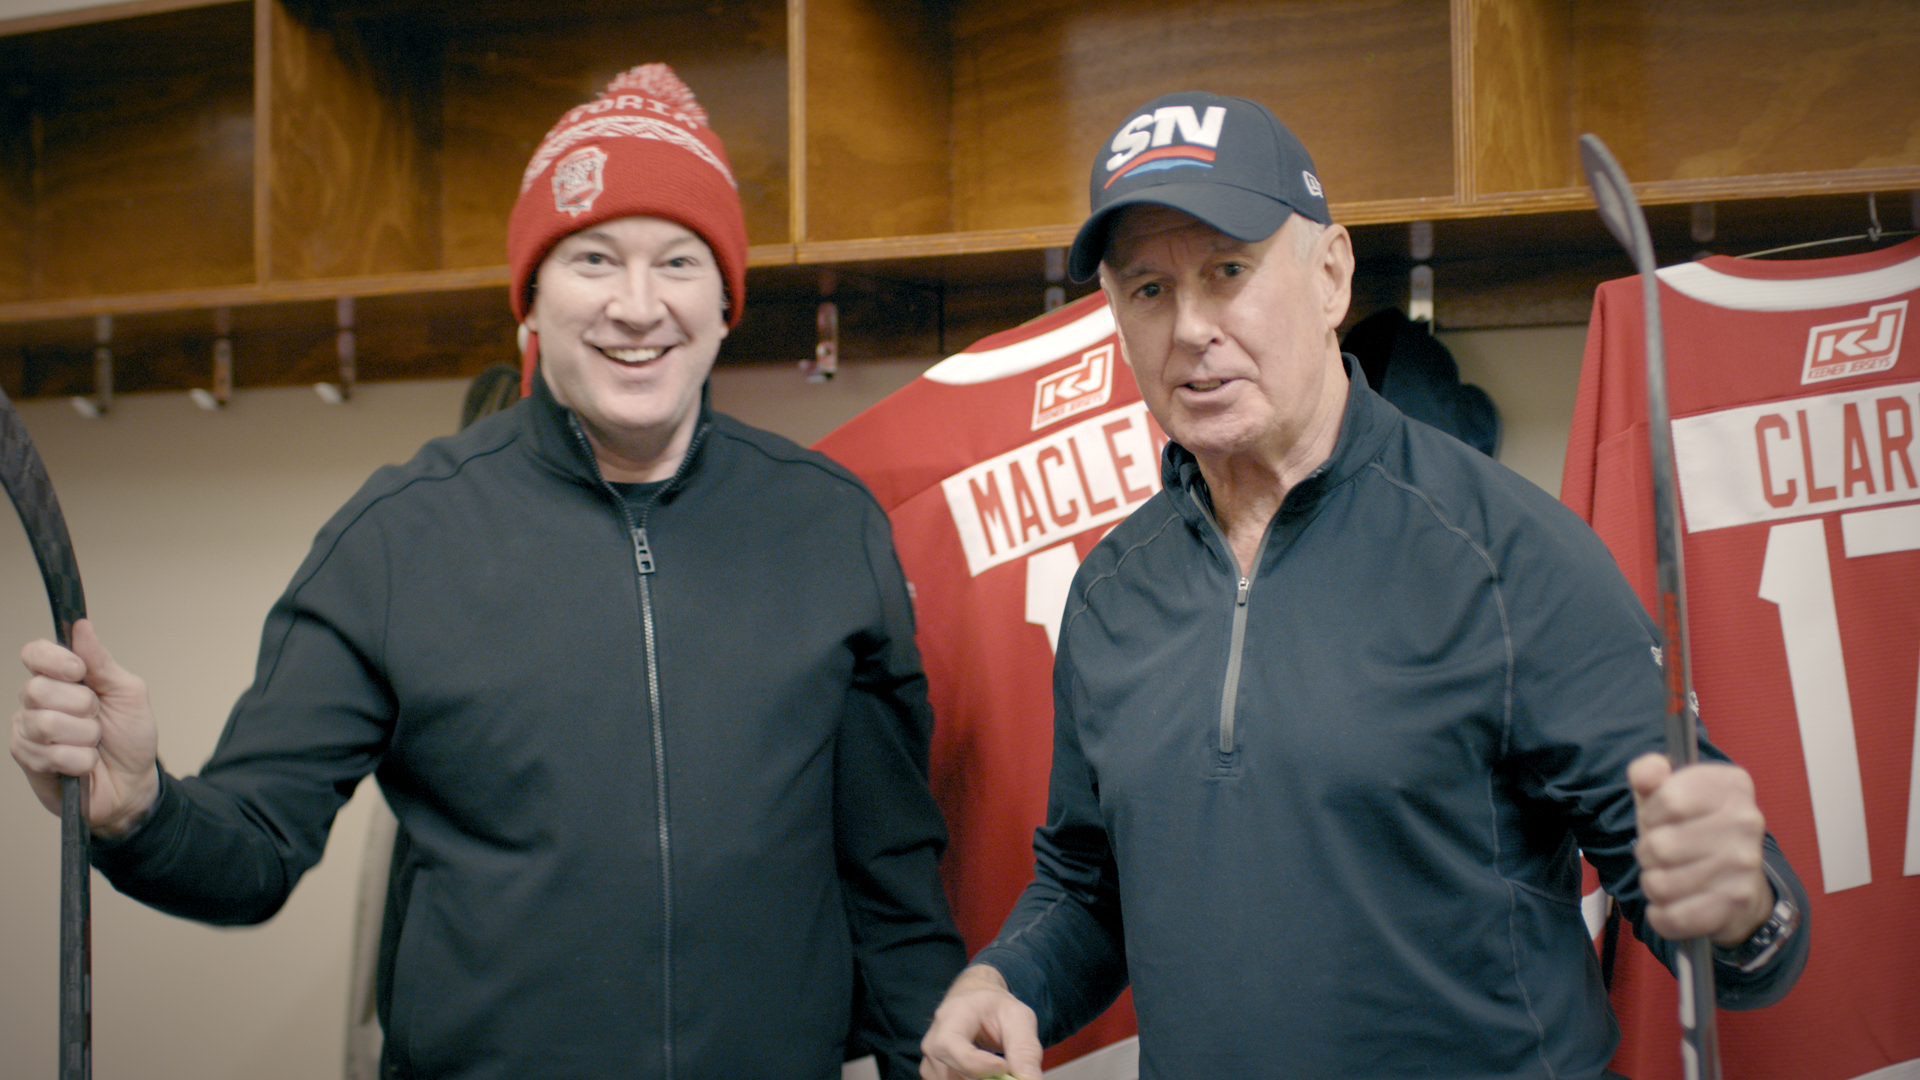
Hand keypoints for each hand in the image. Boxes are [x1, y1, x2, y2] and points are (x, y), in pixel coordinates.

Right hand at [11, 619, 159, 836]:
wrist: (133, 782)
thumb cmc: (130, 736)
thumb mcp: (128, 693)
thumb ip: (102, 663)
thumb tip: (82, 627)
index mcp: (60, 678)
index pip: (34, 653)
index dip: (52, 659)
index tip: (79, 671)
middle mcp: (37, 701)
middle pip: (38, 689)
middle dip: (82, 705)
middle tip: (97, 717)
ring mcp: (28, 730)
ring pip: (46, 723)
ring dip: (85, 735)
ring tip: (94, 742)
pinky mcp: (28, 760)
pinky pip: (52, 754)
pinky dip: (81, 760)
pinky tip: (85, 763)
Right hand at [919, 964, 1042, 1079]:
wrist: (976, 1005)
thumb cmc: (996, 1008)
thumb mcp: (1018, 1017)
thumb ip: (1025, 1049)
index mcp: (951, 1017)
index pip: (952, 1046)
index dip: (979, 1065)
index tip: (1005, 1066)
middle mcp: (933, 1041)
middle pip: (954, 1074)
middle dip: (986, 1079)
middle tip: (1007, 1069)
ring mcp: (930, 1061)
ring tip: (999, 1068)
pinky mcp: (934, 1076)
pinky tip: (987, 1075)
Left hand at [1629, 752, 1771, 945]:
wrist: (1740, 883)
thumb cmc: (1693, 831)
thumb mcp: (1666, 794)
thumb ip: (1648, 774)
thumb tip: (1646, 773)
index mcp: (1731, 784)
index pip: (1668, 799)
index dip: (1651, 815)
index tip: (1659, 820)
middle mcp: (1746, 821)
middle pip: (1660, 845)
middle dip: (1647, 853)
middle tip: (1662, 854)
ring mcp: (1744, 864)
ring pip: (1660, 883)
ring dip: (1653, 884)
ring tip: (1670, 876)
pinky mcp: (1737, 902)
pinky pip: (1672, 917)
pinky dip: (1661, 916)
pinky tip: (1671, 905)